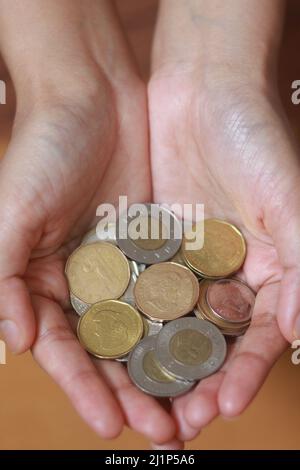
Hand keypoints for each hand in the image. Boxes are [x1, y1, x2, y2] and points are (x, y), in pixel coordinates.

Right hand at [0, 0, 178, 446]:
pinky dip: (189, 320)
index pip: (66, 349)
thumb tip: (19, 341)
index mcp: (43, 281)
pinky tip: (209, 350)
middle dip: (133, 392)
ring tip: (193, 407)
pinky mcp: (158, 245)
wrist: (92, 96)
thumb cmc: (42, 150)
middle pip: (111, 351)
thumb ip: (3, 274)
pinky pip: (175, 288)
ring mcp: (125, 265)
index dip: (84, 388)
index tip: (110, 423)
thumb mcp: (11, 211)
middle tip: (164, 430)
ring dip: (167, 368)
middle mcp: (86, 281)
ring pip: (149, 328)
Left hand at [148, 0, 296, 444]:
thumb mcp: (287, 199)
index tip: (222, 406)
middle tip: (176, 421)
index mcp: (266, 269)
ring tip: (142, 403)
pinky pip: (137, 286)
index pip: (257, 336)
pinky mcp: (149, 244)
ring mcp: (185, 261)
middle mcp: (226, 272)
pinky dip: (128, 318)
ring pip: (170, 322)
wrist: (203, 90)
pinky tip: (114, 349)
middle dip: (196, 381)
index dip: (243, 373)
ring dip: (158, 363)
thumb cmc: (256, 138)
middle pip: (211, 340)